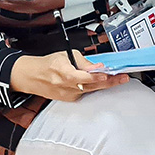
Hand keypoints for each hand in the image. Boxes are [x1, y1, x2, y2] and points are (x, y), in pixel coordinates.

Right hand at [10, 51, 128, 101]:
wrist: (31, 77)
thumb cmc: (48, 64)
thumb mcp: (66, 55)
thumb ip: (83, 62)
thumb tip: (98, 66)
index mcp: (62, 71)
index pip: (80, 76)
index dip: (94, 76)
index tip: (106, 73)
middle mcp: (64, 85)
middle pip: (89, 85)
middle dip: (108, 82)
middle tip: (123, 78)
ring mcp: (66, 94)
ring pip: (89, 90)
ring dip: (104, 85)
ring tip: (118, 79)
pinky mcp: (68, 99)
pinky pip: (84, 93)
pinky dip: (93, 88)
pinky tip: (100, 83)